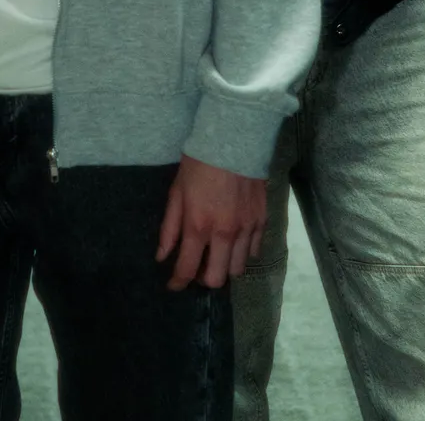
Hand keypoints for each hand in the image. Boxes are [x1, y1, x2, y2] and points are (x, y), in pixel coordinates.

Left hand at [155, 155, 266, 291]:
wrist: (233, 138)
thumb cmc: (198, 163)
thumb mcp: (177, 192)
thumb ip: (170, 228)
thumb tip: (162, 257)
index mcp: (199, 226)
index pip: (187, 269)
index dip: (178, 282)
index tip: (173, 285)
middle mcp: (224, 233)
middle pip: (217, 279)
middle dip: (203, 279)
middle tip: (197, 267)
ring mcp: (246, 229)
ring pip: (237, 269)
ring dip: (224, 268)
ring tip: (215, 255)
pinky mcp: (262, 220)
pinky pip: (254, 251)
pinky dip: (242, 253)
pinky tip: (233, 241)